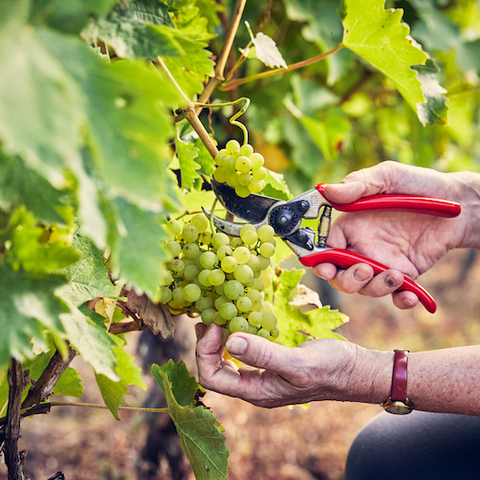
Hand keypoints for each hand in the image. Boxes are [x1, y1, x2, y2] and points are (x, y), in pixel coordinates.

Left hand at [195, 323, 382, 407]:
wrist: (355, 371)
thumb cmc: (331, 369)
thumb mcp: (297, 362)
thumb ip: (264, 354)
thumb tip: (230, 342)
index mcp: (256, 392)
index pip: (212, 378)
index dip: (205, 351)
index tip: (216, 325)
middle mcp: (254, 387)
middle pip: (214, 369)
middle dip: (206, 344)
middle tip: (211, 317)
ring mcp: (262, 376)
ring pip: (226, 361)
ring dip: (218, 339)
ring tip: (219, 316)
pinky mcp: (270, 365)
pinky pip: (242, 353)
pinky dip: (235, 336)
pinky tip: (240, 320)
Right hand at [313, 161, 470, 309]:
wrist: (459, 204)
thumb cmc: (419, 185)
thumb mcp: (388, 176)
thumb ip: (359, 184)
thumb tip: (328, 191)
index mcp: (351, 225)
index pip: (325, 248)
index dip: (320, 260)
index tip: (325, 265)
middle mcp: (362, 247)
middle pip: (340, 274)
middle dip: (346, 280)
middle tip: (364, 270)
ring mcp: (382, 262)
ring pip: (365, 288)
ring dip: (375, 288)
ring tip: (395, 275)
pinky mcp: (405, 274)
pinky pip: (396, 295)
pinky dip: (401, 301)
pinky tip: (410, 295)